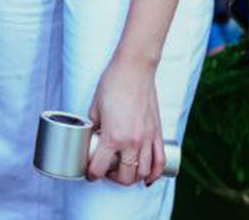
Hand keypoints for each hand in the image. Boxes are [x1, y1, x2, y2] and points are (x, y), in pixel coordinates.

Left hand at [86, 57, 164, 186]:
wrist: (134, 69)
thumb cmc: (113, 84)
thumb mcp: (95, 107)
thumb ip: (94, 126)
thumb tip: (92, 138)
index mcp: (113, 136)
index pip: (100, 167)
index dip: (91, 174)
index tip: (89, 172)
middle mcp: (132, 142)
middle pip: (126, 177)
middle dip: (113, 179)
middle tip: (106, 171)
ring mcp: (147, 139)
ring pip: (143, 173)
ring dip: (132, 177)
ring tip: (123, 171)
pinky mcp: (158, 134)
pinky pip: (159, 162)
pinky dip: (153, 174)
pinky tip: (146, 177)